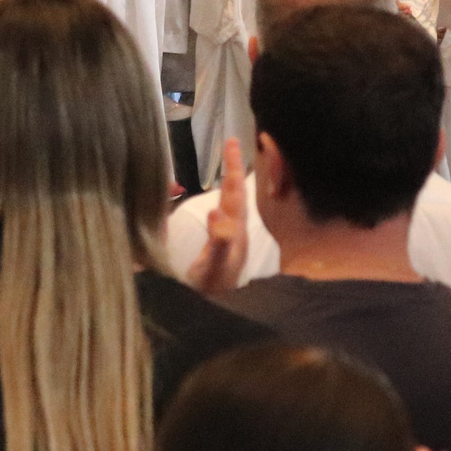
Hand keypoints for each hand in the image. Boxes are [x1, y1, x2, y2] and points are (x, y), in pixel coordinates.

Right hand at [187, 139, 249, 296]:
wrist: (218, 309)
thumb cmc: (214, 288)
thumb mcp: (214, 267)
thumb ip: (218, 241)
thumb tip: (217, 211)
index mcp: (234, 230)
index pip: (234, 193)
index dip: (232, 167)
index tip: (232, 142)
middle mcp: (235, 229)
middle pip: (236, 192)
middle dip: (234, 166)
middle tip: (232, 142)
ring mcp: (230, 235)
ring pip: (233, 201)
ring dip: (232, 179)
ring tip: (230, 158)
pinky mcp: (223, 241)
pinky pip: (227, 211)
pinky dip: (226, 196)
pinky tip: (222, 193)